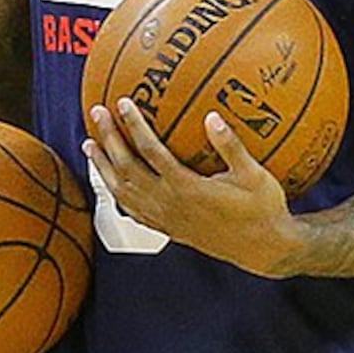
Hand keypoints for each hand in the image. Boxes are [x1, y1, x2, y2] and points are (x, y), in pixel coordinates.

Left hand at [87, 103, 299, 274]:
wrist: (263, 250)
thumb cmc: (263, 209)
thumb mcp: (255, 175)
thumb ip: (231, 146)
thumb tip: (211, 116)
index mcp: (187, 188)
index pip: (150, 151)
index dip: (133, 125)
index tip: (121, 102)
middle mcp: (168, 204)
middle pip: (126, 168)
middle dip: (109, 138)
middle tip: (97, 112)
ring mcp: (164, 219)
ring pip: (122, 191)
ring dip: (103, 166)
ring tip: (89, 144)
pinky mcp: (166, 229)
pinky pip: (131, 210)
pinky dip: (115, 192)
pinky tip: (109, 181)